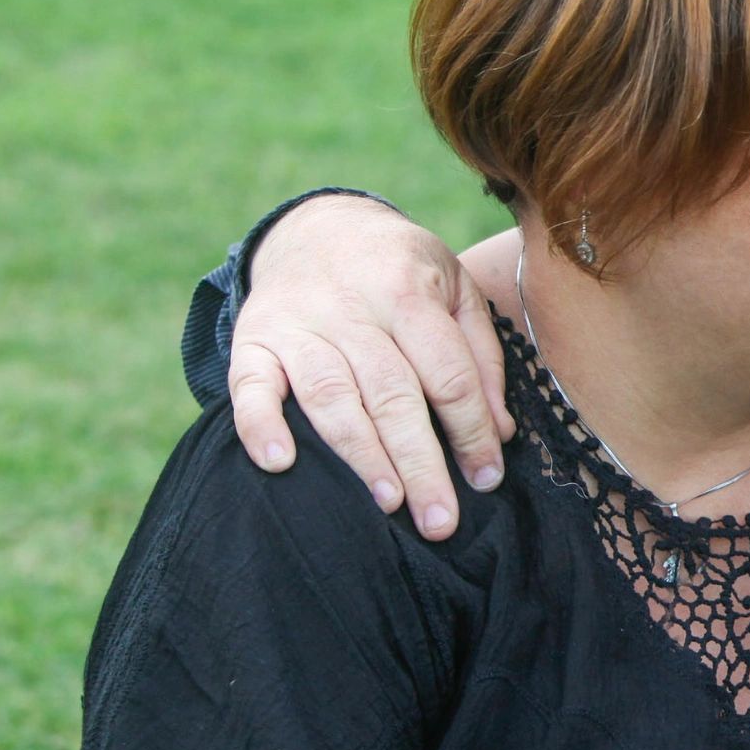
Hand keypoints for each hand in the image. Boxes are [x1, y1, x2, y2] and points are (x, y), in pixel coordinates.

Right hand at [230, 195, 509, 539]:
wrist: (314, 227)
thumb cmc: (400, 270)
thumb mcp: (454, 288)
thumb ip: (480, 356)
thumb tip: (499, 433)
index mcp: (408, 291)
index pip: (447, 374)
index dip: (471, 430)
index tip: (487, 479)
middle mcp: (350, 307)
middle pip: (392, 394)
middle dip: (420, 463)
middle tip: (440, 521)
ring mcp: (297, 324)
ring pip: (331, 397)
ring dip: (360, 454)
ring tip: (389, 503)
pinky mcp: (251, 340)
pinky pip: (249, 385)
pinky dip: (259, 425)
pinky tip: (280, 465)